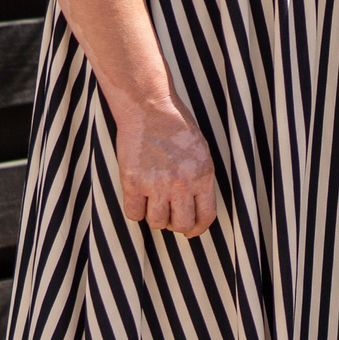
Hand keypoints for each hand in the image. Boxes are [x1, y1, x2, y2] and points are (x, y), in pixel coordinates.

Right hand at [116, 104, 219, 235]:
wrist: (150, 109)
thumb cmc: (176, 127)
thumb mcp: (201, 152)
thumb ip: (200, 179)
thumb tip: (196, 206)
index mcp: (202, 176)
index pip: (206, 216)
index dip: (198, 229)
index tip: (191, 231)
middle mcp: (180, 184)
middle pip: (181, 224)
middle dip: (176, 225)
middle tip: (170, 217)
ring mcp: (155, 184)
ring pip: (157, 223)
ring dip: (155, 217)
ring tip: (153, 203)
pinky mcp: (133, 181)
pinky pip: (133, 213)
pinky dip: (135, 210)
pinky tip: (138, 198)